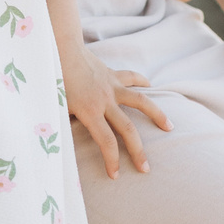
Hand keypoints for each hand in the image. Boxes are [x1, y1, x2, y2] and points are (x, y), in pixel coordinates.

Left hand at [62, 45, 170, 179]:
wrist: (60, 48)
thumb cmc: (54, 78)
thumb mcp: (56, 105)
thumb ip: (64, 123)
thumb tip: (64, 141)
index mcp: (89, 111)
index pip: (106, 141)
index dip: (112, 160)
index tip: (115, 175)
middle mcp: (105, 100)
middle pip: (127, 129)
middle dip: (137, 151)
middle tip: (145, 169)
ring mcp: (112, 86)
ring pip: (141, 101)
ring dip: (156, 115)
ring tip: (169, 127)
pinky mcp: (112, 74)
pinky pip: (132, 78)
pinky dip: (142, 82)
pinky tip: (151, 87)